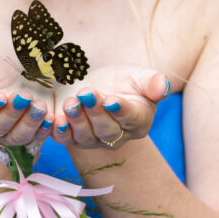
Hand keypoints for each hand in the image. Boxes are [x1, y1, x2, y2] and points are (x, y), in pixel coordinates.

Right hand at [0, 52, 54, 147]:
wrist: (5, 82)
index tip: (0, 97)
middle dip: (12, 113)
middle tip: (24, 98)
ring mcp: (5, 134)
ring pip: (16, 136)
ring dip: (29, 123)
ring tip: (40, 107)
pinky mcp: (24, 135)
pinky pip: (35, 138)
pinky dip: (44, 130)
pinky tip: (52, 119)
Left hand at [50, 66, 170, 149]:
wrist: (96, 86)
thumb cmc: (122, 82)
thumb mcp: (139, 77)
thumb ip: (152, 82)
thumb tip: (163, 85)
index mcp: (138, 121)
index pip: (131, 118)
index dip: (120, 110)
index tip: (110, 99)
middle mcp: (117, 136)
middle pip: (107, 130)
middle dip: (95, 112)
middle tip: (86, 94)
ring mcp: (94, 140)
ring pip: (86, 136)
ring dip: (76, 120)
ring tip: (70, 103)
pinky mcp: (73, 139)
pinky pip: (66, 139)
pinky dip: (60, 132)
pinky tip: (55, 119)